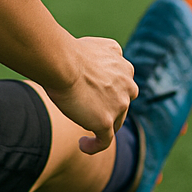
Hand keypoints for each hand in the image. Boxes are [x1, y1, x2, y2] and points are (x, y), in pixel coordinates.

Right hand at [44, 36, 137, 153]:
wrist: (63, 63)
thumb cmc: (71, 53)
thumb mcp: (97, 46)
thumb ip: (107, 55)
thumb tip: (102, 64)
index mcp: (125, 68)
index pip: (122, 86)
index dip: (109, 91)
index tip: (94, 94)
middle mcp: (128, 86)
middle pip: (121, 104)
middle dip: (108, 107)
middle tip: (87, 108)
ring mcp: (119, 105)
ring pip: (115, 123)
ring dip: (101, 126)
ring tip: (83, 126)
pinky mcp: (106, 121)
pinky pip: (104, 141)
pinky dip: (94, 145)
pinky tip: (82, 145)